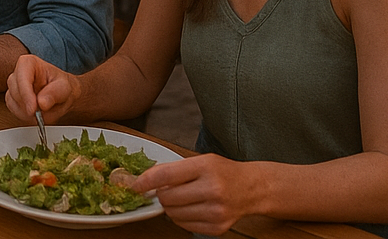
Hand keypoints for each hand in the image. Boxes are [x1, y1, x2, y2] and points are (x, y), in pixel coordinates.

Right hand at [4, 53, 77, 122]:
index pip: (22, 77)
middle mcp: (18, 73)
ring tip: (42, 111)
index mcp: (29, 63)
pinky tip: (35, 113)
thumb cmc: (61, 87)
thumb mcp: (64, 88)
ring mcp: (14, 86)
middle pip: (15, 90)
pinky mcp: (12, 98)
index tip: (33, 109)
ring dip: (26, 111)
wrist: (61, 96)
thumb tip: (41, 103)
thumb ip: (54, 94)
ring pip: (12, 101)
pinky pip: (13, 109)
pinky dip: (24, 115)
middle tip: (42, 113)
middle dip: (27, 104)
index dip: (26, 94)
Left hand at [132, 154, 257, 235]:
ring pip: (174, 214)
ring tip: (182, 198)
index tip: (135, 185)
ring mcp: (216, 212)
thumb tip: (146, 179)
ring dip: (170, 207)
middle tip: (166, 190)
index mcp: (206, 168)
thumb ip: (173, 169)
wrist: (251, 188)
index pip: (165, 175)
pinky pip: (185, 226)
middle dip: (161, 195)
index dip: (146, 181)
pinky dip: (181, 218)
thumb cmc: (223, 172)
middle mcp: (212, 190)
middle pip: (167, 198)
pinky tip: (191, 208)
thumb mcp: (200, 160)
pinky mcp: (218, 227)